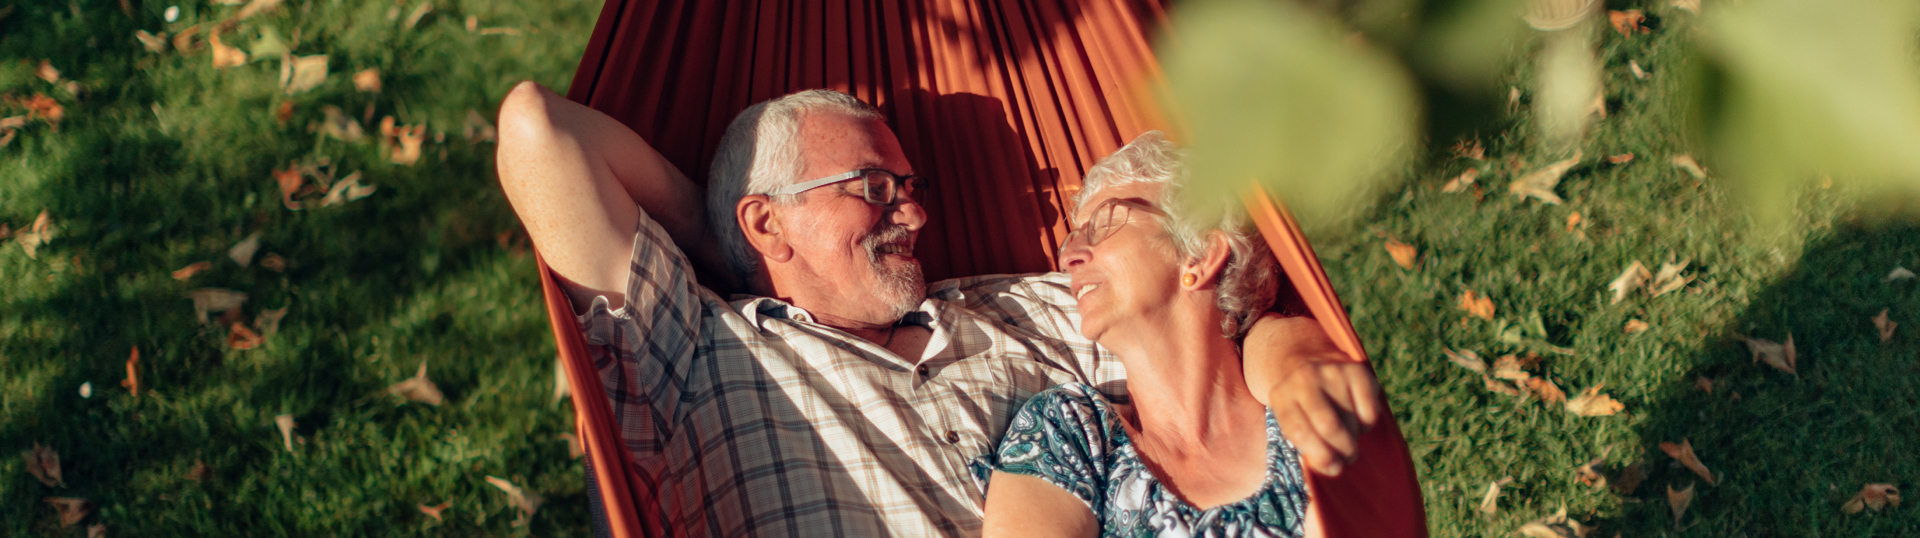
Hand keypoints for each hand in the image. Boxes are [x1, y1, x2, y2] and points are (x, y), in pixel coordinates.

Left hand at [1266, 354, 1384, 476]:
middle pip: (1329, 426)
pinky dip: (1367, 423)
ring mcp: (1331, 371)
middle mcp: (1304, 379)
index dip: (1319, 457)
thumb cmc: (1297, 404)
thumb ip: (1300, 445)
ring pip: (1352, 421)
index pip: (1299, 432)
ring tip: (1347, 437)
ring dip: (1354, 438)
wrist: (1304, 357)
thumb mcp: (1286, 420)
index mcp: (1280, 396)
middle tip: (1347, 457)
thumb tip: (1329, 469)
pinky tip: (1356, 418)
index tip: (1332, 468)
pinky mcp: (1357, 369)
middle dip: (1342, 450)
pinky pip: (1370, 411)